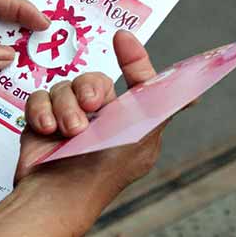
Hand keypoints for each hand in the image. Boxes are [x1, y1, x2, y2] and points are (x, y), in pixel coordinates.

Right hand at [15, 31, 165, 200]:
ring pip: (65, 86)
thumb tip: (195, 93)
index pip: (137, 81)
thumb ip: (164, 108)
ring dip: (65, 106)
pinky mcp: (43, 122)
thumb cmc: (102, 171)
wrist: (55, 196)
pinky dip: (43, 111)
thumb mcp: (142, 136)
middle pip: (94, 80)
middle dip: (89, 89)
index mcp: (130, 121)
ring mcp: (70, 119)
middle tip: (91, 106)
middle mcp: (102, 119)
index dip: (134, 59)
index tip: (123, 40)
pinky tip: (47, 130)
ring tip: (68, 131)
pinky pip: (40, 97)